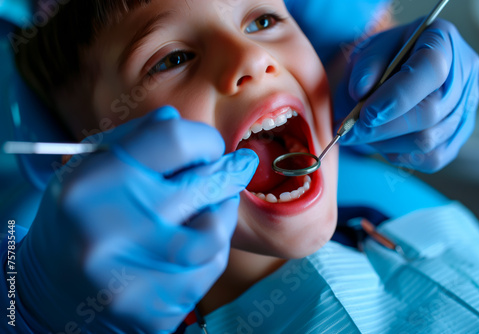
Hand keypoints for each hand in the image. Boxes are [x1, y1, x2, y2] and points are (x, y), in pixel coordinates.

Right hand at [17, 106, 258, 332]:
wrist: (50, 291)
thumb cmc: (78, 219)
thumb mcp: (89, 168)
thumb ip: (133, 139)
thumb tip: (178, 119)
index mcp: (91, 184)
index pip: (173, 140)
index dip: (204, 139)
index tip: (210, 147)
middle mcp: (109, 231)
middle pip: (202, 185)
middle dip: (226, 173)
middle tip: (234, 169)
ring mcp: (130, 278)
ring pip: (214, 234)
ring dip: (223, 214)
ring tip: (212, 207)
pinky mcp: (152, 312)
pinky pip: (208, 271)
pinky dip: (209, 251)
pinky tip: (192, 245)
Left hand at [334, 18, 478, 171]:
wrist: (392, 73)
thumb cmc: (381, 58)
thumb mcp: (367, 50)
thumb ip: (365, 66)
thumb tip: (360, 91)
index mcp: (442, 39)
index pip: (431, 68)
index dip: (398, 95)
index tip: (367, 113)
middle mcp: (463, 73)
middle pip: (429, 112)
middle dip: (383, 127)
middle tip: (349, 131)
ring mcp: (465, 107)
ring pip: (427, 140)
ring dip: (385, 143)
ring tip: (362, 132)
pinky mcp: (458, 135)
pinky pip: (431, 158)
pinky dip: (399, 154)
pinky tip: (382, 141)